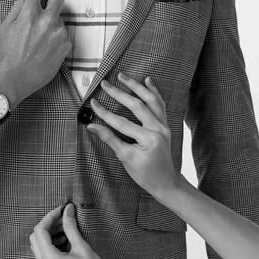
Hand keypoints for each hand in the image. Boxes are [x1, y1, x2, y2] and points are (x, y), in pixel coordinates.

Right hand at [0, 0, 70, 103]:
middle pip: (58, 0)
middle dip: (52, 4)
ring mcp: (58, 34)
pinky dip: (58, 41)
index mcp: (28, 14)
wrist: (15, 80)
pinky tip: (47, 51)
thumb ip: (15, 10)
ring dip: (53, 27)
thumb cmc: (6, 55)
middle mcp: (46, 21)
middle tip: (44, 16)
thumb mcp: (4, 29)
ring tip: (40, 43)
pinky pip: (65, 37)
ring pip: (61, 21)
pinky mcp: (66, 47)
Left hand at [30, 203, 111, 258]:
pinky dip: (50, 243)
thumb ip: (71, 227)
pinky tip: (65, 239)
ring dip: (49, 233)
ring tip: (65, 227)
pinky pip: (43, 254)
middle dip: (48, 224)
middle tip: (63, 217)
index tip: (62, 209)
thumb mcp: (82, 247)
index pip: (40, 231)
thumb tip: (67, 210)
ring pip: (38, 245)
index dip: (50, 217)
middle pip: (36, 237)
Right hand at [87, 73, 177, 199]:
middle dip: (119, 93)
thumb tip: (92, 127)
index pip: (122, 122)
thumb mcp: (126, 159)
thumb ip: (110, 139)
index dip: (105, 113)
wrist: (166, 182)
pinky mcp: (165, 125)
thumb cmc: (146, 175)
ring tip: (123, 76)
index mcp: (148, 139)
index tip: (93, 103)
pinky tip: (147, 80)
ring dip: (136, 86)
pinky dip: (154, 92)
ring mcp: (164, 125)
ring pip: (150, 100)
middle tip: (104, 84)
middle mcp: (158, 129)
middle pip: (137, 106)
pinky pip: (160, 104)